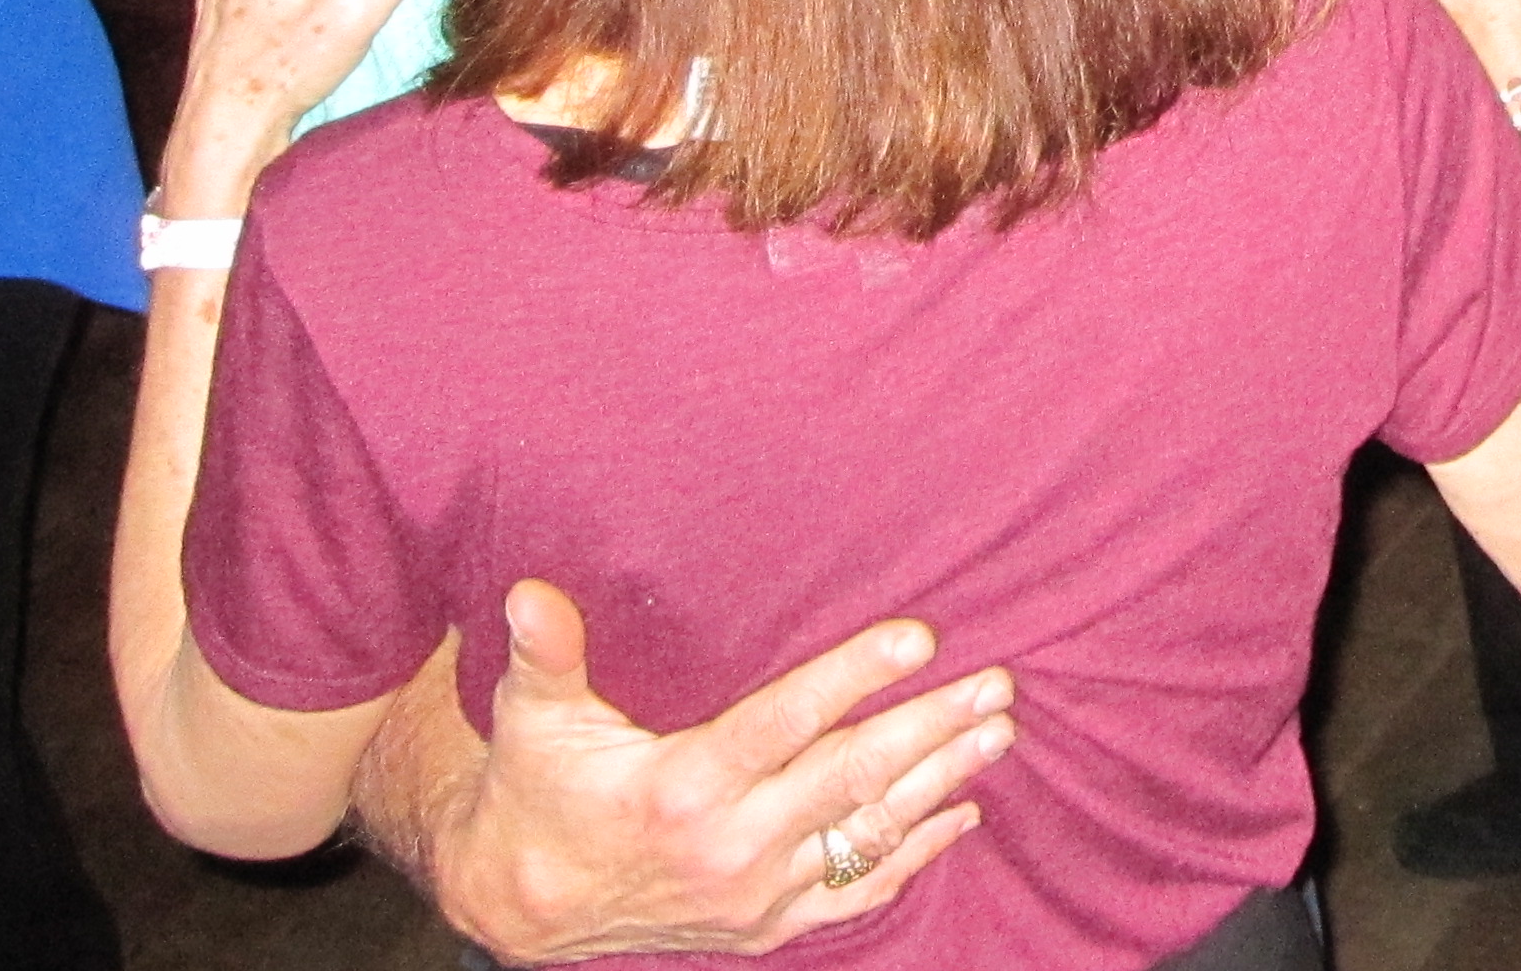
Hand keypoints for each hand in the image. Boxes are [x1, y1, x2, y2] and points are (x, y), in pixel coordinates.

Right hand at [419, 582, 1010, 960]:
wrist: (522, 907)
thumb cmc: (535, 793)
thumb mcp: (532, 721)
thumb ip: (547, 655)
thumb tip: (530, 593)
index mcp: (682, 787)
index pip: (787, 720)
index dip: (855, 676)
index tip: (919, 637)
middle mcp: (729, 847)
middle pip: (850, 777)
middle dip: (930, 727)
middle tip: (996, 683)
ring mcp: (754, 895)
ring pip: (868, 834)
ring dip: (941, 781)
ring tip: (998, 731)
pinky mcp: (766, 926)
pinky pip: (856, 892)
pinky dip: (914, 854)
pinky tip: (963, 815)